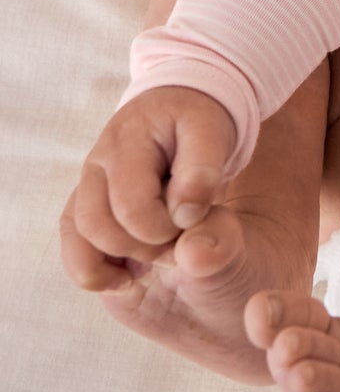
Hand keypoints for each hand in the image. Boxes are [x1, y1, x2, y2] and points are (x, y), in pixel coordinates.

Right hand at [60, 85, 235, 291]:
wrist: (178, 114)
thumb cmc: (198, 128)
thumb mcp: (212, 137)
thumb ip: (202, 174)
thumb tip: (183, 215)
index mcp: (132, 139)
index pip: (133, 204)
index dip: (168, 225)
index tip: (194, 217)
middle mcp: (100, 162)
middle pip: (101, 225)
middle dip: (148, 244)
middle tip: (182, 236)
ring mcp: (88, 184)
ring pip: (83, 237)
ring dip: (124, 256)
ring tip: (162, 252)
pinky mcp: (83, 206)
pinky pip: (73, 246)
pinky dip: (96, 272)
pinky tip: (129, 277)